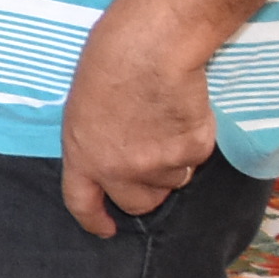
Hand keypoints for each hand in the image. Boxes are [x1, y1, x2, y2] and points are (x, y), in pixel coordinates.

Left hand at [59, 13, 217, 236]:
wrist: (152, 47)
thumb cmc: (111, 61)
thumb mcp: (83, 105)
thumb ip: (95, 138)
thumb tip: (112, 150)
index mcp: (81, 156)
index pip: (82, 202)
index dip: (94, 219)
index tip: (106, 229)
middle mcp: (117, 169)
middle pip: (139, 202)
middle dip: (148, 188)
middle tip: (153, 157)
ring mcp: (156, 165)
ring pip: (173, 179)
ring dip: (174, 159)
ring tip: (165, 118)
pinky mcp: (191, 152)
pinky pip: (197, 157)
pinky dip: (195, 138)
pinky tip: (183, 110)